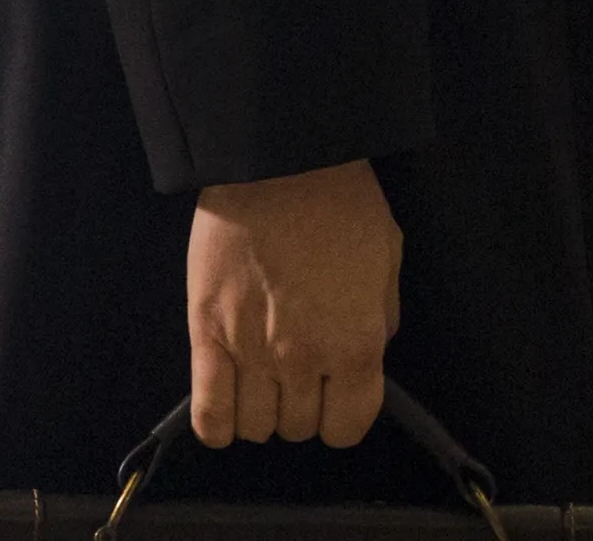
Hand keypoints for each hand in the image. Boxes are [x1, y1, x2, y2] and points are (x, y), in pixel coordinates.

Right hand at [185, 158, 398, 450]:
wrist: (279, 164)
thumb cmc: (342, 204)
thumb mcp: (387, 258)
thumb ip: (381, 317)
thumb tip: (367, 352)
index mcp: (356, 346)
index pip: (349, 427)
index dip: (344, 415)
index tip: (338, 393)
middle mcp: (305, 363)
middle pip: (299, 428)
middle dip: (304, 406)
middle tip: (299, 370)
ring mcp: (251, 355)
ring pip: (255, 427)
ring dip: (262, 411)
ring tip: (263, 379)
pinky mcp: (205, 339)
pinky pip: (209, 414)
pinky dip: (218, 424)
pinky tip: (227, 406)